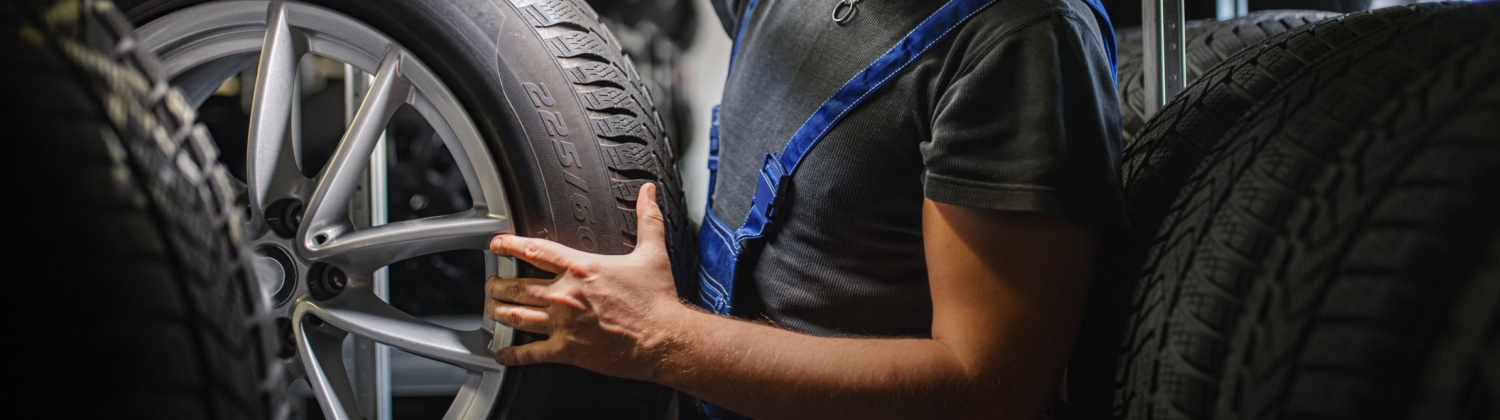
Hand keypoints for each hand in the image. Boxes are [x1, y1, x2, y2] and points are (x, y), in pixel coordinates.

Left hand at [485, 182, 685, 380]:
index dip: (509, 245)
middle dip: (498, 284)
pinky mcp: (567, 351)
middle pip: (518, 286)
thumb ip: (647, 219)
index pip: (535, 251)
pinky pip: (530, 353)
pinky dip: (511, 353)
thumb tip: (648, 193)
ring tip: (491, 310)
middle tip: (491, 284)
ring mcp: (564, 324)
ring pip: (516, 317)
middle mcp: (566, 294)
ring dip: (498, 313)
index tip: (496, 244)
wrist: (664, 338)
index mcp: (582, 268)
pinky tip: (502, 352)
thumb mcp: (652, 253)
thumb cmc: (657, 300)